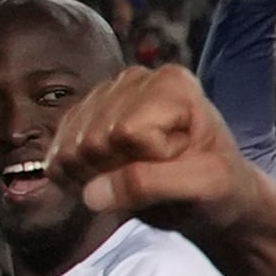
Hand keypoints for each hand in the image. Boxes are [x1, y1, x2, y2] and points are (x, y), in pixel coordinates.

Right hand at [45, 64, 265, 233]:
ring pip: (69, 149)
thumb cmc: (218, 187)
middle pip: (90, 140)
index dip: (144, 163)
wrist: (211, 196)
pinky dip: (78, 179)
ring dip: (97, 179)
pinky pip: (57, 154)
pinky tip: (110, 180)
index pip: (125, 133)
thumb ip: (151, 184)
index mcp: (171, 84)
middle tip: (154, 180)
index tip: (177, 168)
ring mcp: (106, 96)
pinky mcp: (85, 118)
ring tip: (135, 181)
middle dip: (117, 173)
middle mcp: (134, 79)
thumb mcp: (203, 186)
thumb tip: (92, 193)